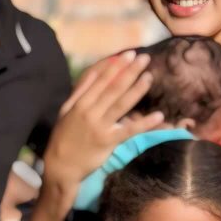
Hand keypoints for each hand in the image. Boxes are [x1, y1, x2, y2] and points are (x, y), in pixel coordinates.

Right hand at [43, 50, 161, 185]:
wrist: (61, 165)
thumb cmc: (64, 136)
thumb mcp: (67, 110)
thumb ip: (80, 90)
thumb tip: (94, 71)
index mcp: (81, 102)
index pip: (101, 80)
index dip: (116, 66)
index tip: (129, 54)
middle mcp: (91, 111)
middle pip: (114, 88)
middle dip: (129, 71)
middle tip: (144, 58)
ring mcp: (100, 126)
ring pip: (122, 104)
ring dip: (137, 90)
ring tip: (149, 77)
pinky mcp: (108, 142)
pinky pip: (129, 130)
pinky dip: (144, 123)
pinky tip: (158, 116)